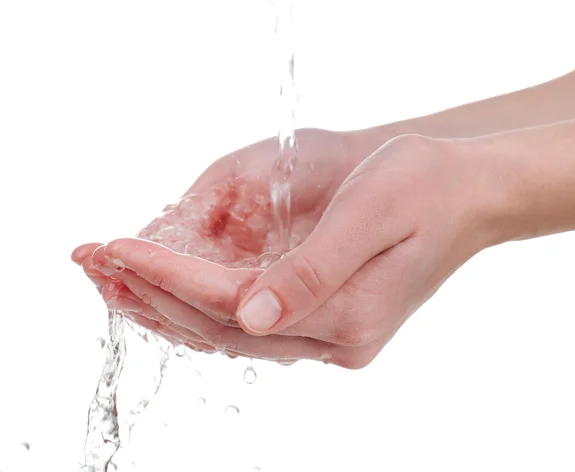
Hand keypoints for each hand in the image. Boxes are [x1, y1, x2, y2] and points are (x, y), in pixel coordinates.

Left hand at [75, 133, 498, 367]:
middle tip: (98, 264)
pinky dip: (203, 305)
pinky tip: (172, 289)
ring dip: (171, 304)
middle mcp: (337, 339)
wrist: (466, 194)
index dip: (172, 277)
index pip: (236, 304)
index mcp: (349, 316)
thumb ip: (312, 271)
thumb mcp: (371, 215)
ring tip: (117, 279)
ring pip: (232, 331)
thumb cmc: (423, 190)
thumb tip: (250, 314)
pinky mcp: (328, 320)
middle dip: (156, 294)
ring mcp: (333, 336)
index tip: (120, 248)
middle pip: (225, 327)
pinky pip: (249, 321)